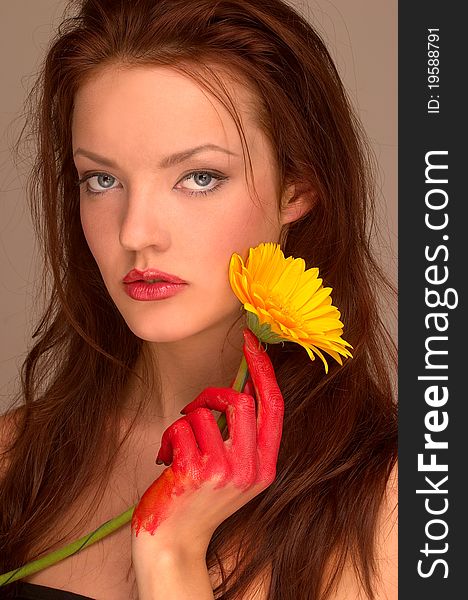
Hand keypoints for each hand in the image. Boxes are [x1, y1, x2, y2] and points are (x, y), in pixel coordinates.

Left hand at [131, 328, 283, 560]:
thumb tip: (243, 389)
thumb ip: (243, 436)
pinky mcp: (196, 471)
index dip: (263, 370)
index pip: (273, 406)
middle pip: (241, 401)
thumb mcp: (233, 470)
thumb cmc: (198, 500)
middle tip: (195, 408)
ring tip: (178, 446)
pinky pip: (182, 426)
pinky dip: (169, 436)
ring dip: (185, 422)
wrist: (173, 543)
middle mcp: (251, 468)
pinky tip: (167, 460)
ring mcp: (225, 471)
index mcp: (265, 464)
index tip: (252, 342)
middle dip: (211, 395)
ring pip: (206, 413)